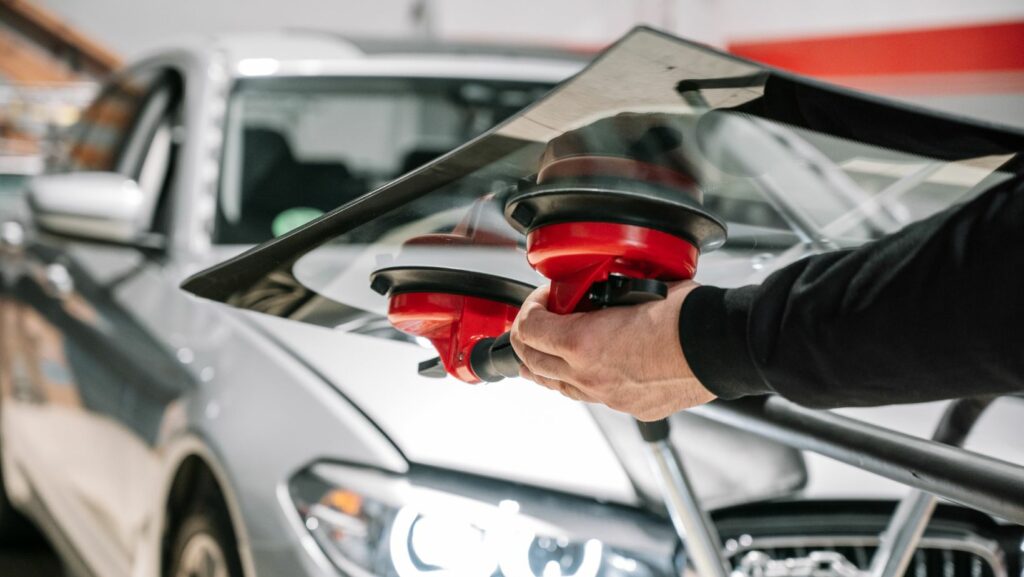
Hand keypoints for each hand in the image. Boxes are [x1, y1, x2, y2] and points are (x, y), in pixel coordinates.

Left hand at [509, 281, 715, 420]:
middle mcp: (589, 375)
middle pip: (533, 364)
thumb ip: (603, 291)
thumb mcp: (632, 286)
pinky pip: (590, 396)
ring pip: (557, 387)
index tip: (542, 300)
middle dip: (527, 341)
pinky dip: (579, 380)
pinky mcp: (628, 407)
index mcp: (583, 342)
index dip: (528, 309)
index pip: (527, 330)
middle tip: (536, 323)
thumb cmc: (686, 315)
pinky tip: (588, 367)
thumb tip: (594, 285)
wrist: (720, 346)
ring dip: (547, 366)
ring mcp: (608, 396)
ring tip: (548, 350)